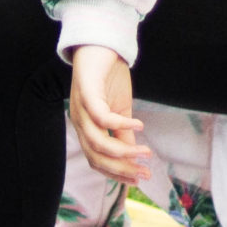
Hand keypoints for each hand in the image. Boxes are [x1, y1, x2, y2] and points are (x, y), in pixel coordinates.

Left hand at [70, 44, 150, 183]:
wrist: (101, 46)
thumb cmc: (109, 78)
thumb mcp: (121, 110)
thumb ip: (124, 133)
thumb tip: (134, 155)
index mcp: (87, 129)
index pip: (98, 161)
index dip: (117, 173)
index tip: (140, 180)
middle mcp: (80, 123)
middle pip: (96, 157)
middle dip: (122, 169)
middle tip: (145, 173)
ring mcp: (80, 109)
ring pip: (97, 142)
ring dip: (123, 151)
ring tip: (146, 152)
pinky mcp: (86, 94)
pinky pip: (102, 117)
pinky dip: (121, 123)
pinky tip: (140, 124)